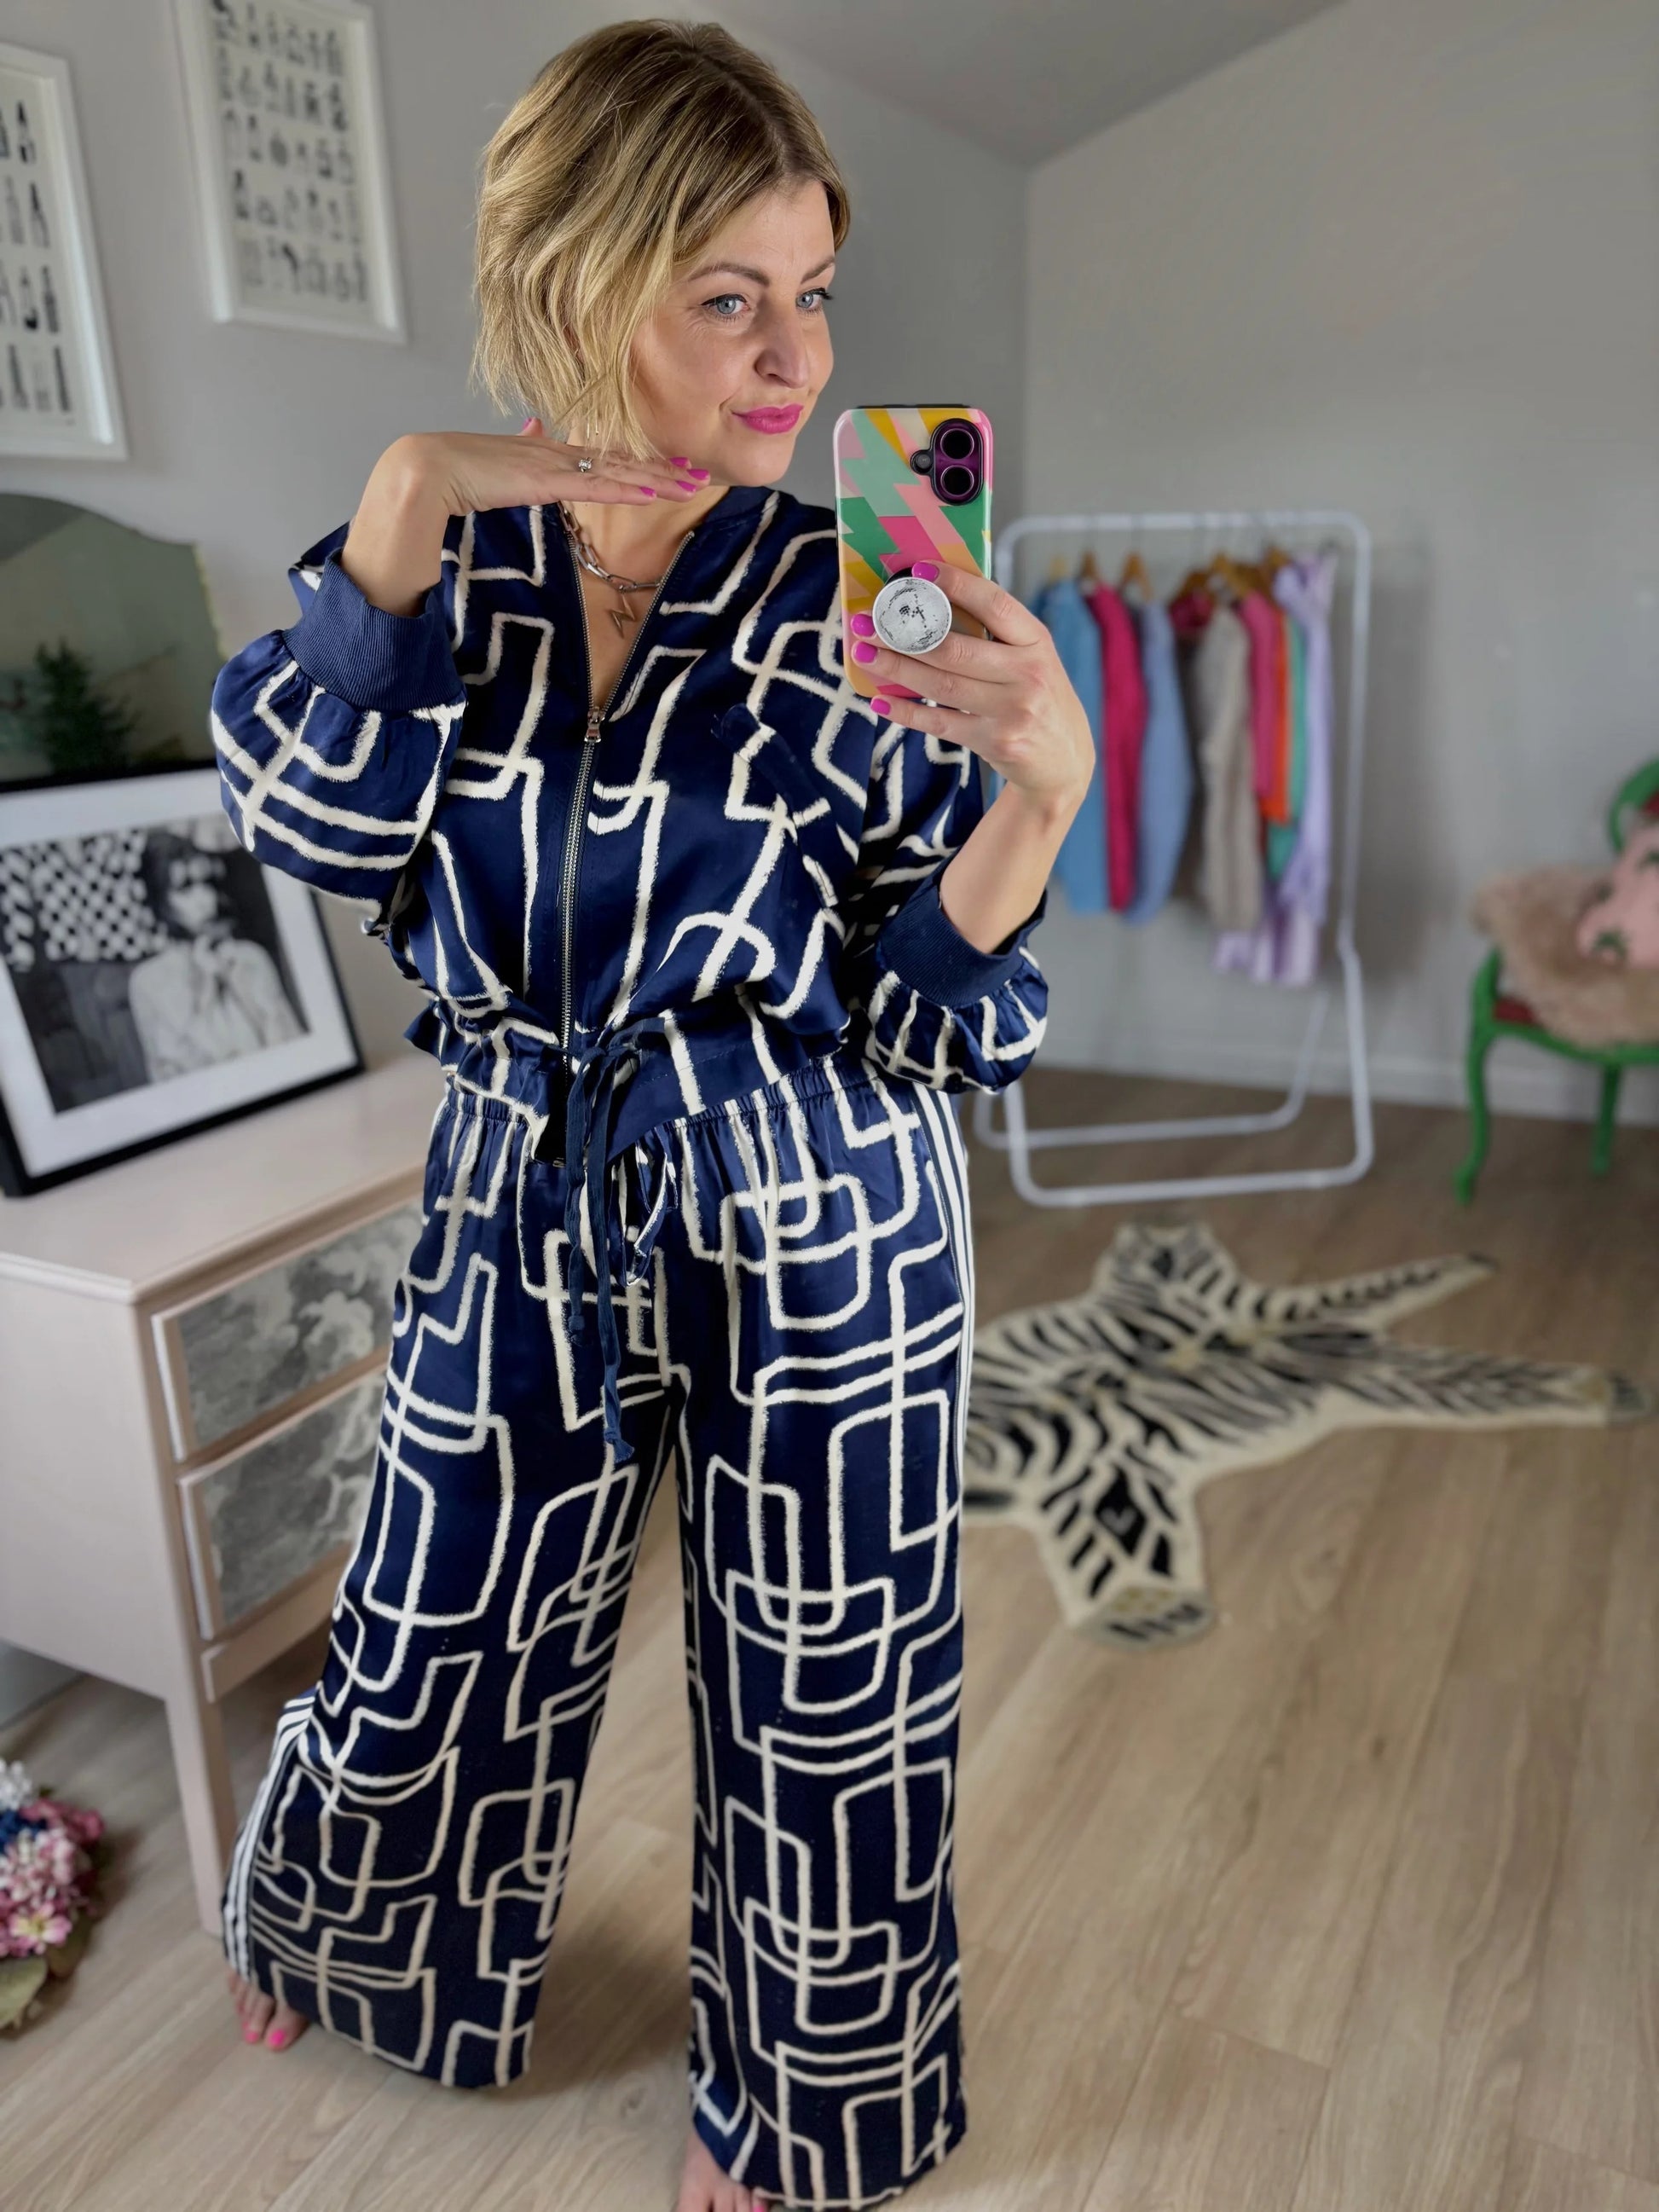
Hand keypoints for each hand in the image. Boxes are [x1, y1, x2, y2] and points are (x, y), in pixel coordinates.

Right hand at [385, 416, 706, 520]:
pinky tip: (653, 493)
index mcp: (548, 450)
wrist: (428, 468)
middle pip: (621, 461)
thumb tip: (535, 424)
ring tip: (691, 484)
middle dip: (663, 469)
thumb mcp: (498, 457)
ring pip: (617, 472)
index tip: (672, 466)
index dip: (641, 461)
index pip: (604, 456)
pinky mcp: (545, 480)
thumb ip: (521, 442)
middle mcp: (557, 452)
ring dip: (657, 480)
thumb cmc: (456, 468)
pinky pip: (595, 487)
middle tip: (700, 473)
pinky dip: (626, 490)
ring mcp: (553, 464)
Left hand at [850, 563, 1093, 818]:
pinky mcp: (996, 742)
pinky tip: (880, 700)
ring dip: (896, 669)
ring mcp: (1013, 711)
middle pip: (955, 649)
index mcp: (1037, 642)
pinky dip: (905, 711)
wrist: (1064, 762)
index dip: (955, 584)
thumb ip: (997, 635)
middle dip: (903, 635)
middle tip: (867, 623)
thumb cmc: (1037, 699)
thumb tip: (931, 606)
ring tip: (864, 654)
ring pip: (941, 685)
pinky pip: (939, 723)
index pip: (994, 604)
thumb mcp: (1034, 659)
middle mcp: (1029, 674)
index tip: (917, 571)